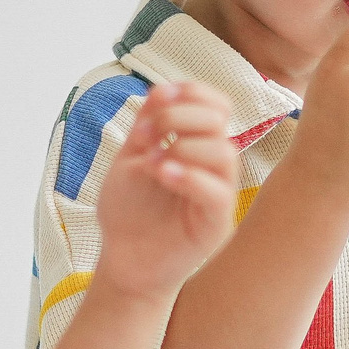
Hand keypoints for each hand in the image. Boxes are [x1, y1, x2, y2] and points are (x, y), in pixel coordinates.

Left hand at [94, 82, 239, 301]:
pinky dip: (191, 176)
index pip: (215, 105)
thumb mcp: (129, 160)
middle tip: (145, 135)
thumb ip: (146, 126)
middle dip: (179, 117)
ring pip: (225, 152)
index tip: (160, 96)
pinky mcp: (216, 223)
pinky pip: (217, 192)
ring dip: (184, 146)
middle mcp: (213, 166)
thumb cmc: (128, 212)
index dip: (193, 93)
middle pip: (220, 121)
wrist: (123, 259)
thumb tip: (161, 89)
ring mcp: (218, 193)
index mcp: (197, 145)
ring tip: (153, 161)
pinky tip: (163, 174)